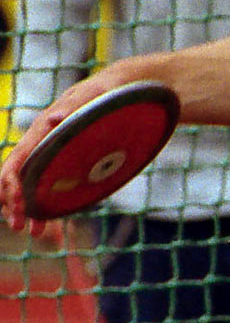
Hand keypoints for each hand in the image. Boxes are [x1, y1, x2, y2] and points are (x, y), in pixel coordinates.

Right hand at [0, 80, 111, 235]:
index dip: (11, 183)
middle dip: (14, 201)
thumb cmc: (108, 93)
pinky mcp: (70, 162)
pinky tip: (46, 225)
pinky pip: (50, 187)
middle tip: (18, 226)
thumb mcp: (94, 98)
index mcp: (44, 129)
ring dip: (28, 208)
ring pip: (32, 185)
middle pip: (18, 175)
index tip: (16, 204)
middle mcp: (44, 142)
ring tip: (33, 232)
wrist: (125, 90)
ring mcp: (56, 154)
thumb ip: (74, 108)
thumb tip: (54, 118)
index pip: (17, 159)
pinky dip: (47, 206)